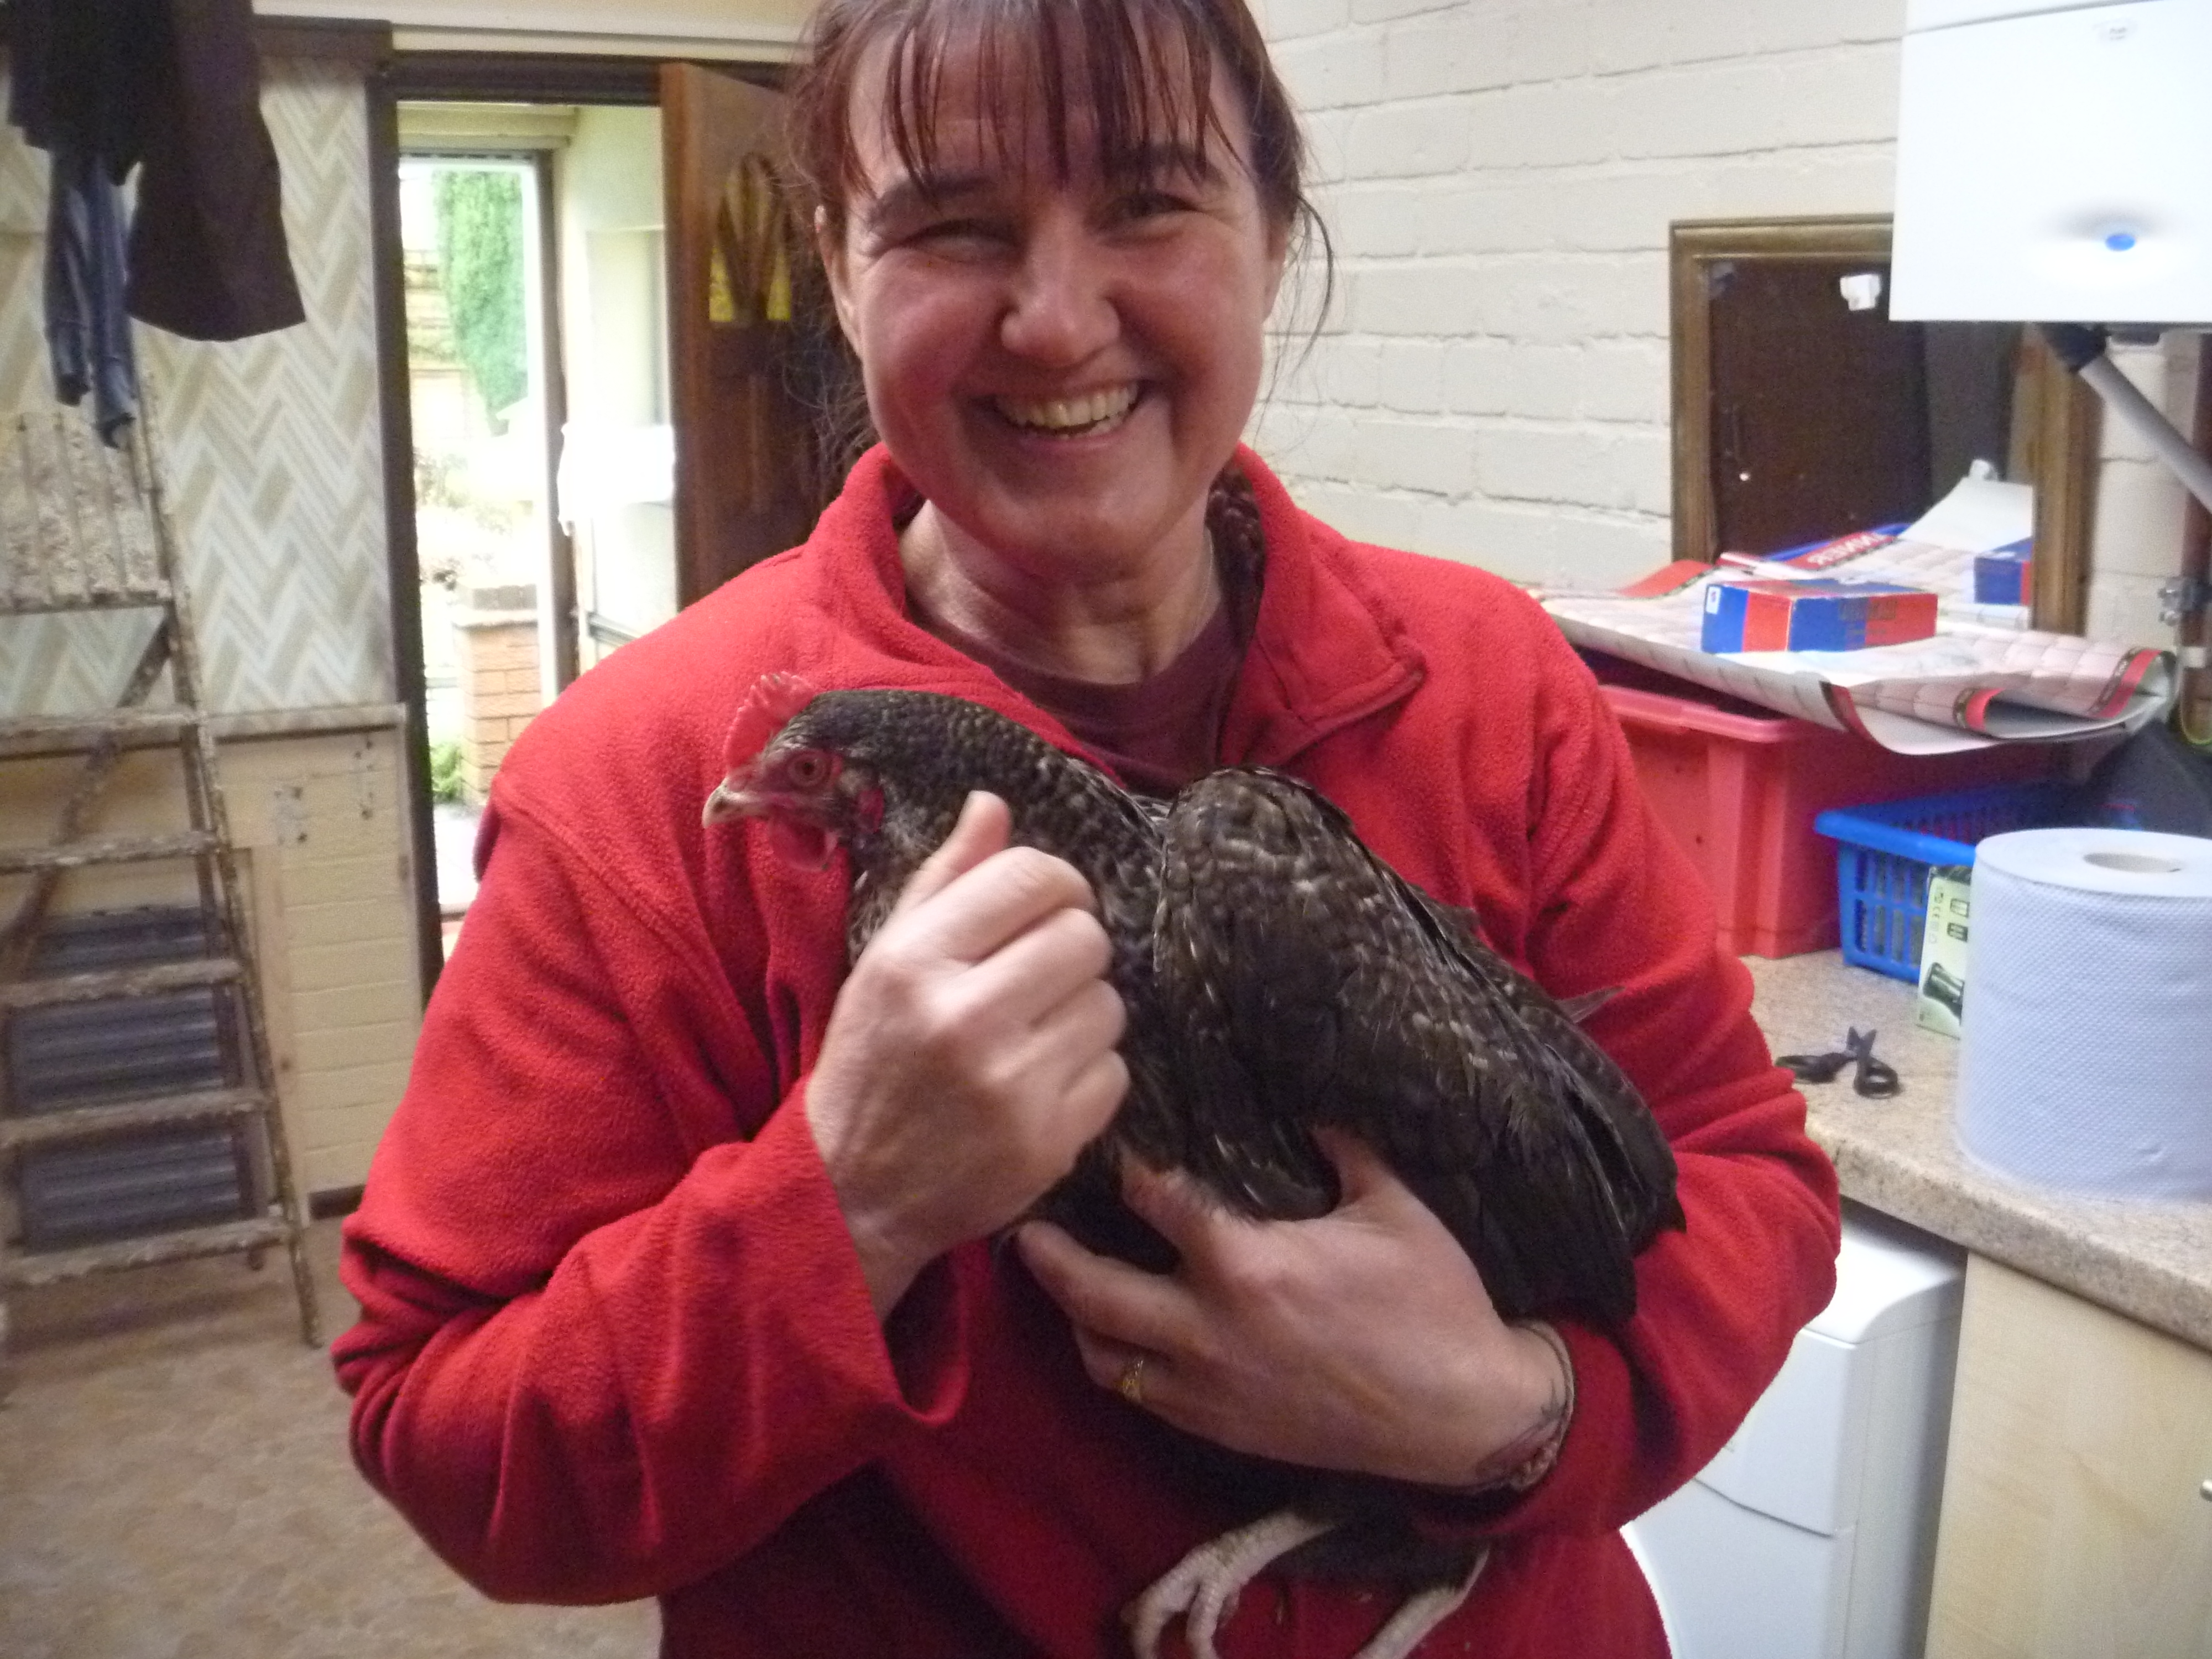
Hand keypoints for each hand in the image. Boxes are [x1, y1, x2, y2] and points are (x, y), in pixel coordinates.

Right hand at [806, 791, 1129, 1318]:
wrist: (853, 1191)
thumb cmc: (872, 1060)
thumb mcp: (885, 960)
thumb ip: (944, 879)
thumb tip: (995, 803)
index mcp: (915, 961)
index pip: (1033, 876)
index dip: (1057, 883)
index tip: (1047, 905)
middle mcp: (963, 1018)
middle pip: (1084, 936)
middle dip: (1071, 947)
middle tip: (1039, 975)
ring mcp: (1010, 1086)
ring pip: (1109, 1004)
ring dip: (1082, 1012)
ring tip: (1035, 1032)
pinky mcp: (1047, 1143)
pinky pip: (1115, 1073)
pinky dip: (1088, 1074)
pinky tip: (1041, 1083)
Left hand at [1014, 1131, 1568, 1487]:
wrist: (1463, 1414)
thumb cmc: (1435, 1300)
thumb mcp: (1394, 1206)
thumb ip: (1341, 1149)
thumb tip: (1306, 1106)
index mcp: (1251, 1263)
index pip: (1157, 1201)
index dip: (1124, 1166)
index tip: (1103, 1139)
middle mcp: (1211, 1329)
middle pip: (1095, 1290)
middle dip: (1049, 1254)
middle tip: (1022, 1222)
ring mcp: (1210, 1388)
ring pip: (1103, 1356)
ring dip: (1073, 1316)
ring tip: (1057, 1280)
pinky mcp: (1220, 1430)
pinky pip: (1141, 1397)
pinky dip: (1117, 1363)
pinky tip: (1114, 1336)